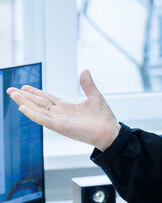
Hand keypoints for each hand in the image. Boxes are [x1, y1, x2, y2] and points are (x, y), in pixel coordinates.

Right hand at [6, 70, 120, 151]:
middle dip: (24, 97)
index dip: (35, 92)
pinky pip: (43, 119)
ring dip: (25, 103)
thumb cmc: (103, 118)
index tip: (24, 87)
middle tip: (10, 90)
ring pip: (37, 110)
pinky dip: (32, 114)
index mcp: (66, 107)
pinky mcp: (60, 127)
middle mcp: (59, 114)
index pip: (46, 98)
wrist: (110, 131)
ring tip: (13, 95)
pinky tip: (22, 108)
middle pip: (38, 103)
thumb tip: (85, 71)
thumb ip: (87, 84)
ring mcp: (58, 121)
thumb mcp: (94, 96)